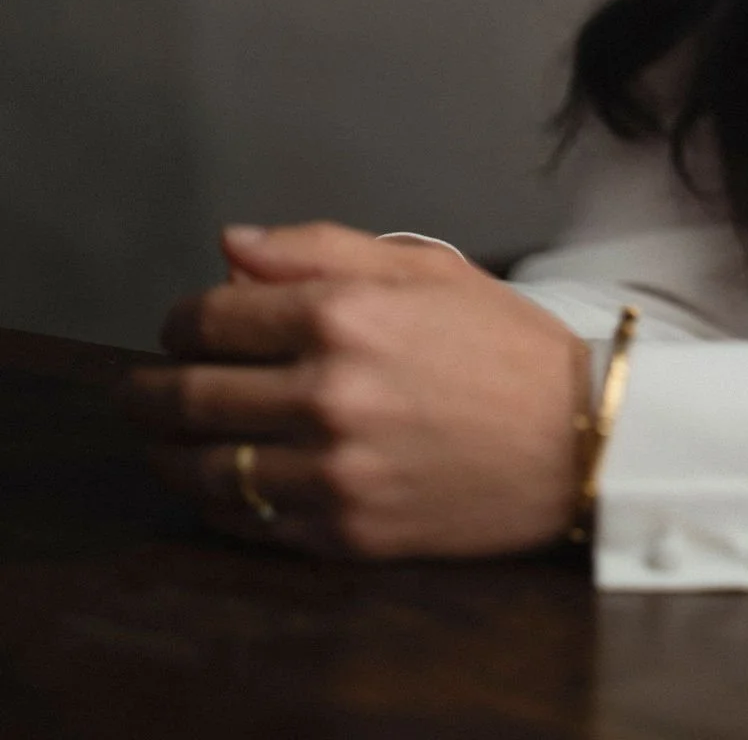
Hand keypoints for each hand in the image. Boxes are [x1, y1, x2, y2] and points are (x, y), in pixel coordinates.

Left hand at [123, 224, 589, 557]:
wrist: (576, 440)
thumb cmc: (503, 346)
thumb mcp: (425, 269)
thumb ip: (319, 250)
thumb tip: (229, 244)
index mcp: (346, 315)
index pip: (210, 317)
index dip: (181, 321)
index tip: (183, 327)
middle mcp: (329, 393)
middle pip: (187, 395)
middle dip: (147, 389)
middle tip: (141, 389)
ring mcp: (333, 471)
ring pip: (202, 467)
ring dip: (167, 451)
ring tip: (165, 439)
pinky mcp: (343, 533)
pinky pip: (244, 522)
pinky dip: (215, 501)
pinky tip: (220, 482)